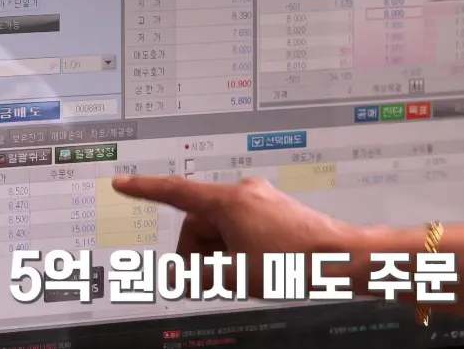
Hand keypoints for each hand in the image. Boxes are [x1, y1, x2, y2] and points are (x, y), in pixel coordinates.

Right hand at [111, 175, 360, 296]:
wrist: (340, 257)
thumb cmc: (295, 261)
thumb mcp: (237, 275)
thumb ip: (201, 277)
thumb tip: (181, 279)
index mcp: (228, 202)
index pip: (175, 192)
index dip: (144, 189)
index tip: (122, 183)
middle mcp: (242, 193)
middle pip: (198, 222)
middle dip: (198, 252)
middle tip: (211, 280)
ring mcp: (259, 200)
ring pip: (219, 227)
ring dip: (219, 252)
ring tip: (240, 275)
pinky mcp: (271, 210)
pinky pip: (238, 226)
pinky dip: (235, 247)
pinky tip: (252, 267)